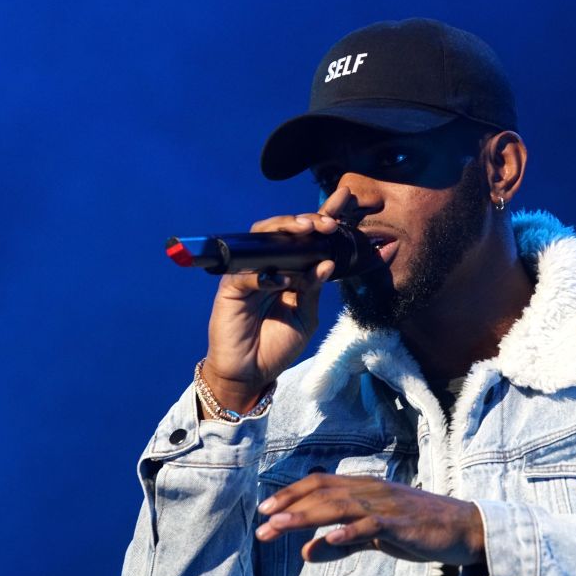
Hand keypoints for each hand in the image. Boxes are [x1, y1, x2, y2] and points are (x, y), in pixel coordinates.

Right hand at [202, 187, 353, 411]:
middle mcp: (268, 267)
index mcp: (290, 271)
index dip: (323, 218)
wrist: (251, 374)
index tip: (344, 201)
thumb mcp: (305, 317)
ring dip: (285, 230)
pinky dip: (267, 274)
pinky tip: (284, 280)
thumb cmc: (276, 345)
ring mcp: (248, 274)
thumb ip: (313, 290)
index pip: (307, 240)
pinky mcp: (230, 288)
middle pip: (283, 232)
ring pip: (262, 240)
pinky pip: (247, 273)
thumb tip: (327, 262)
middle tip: (328, 221)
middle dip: (306, 220)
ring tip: (308, 228)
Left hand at [254, 472, 485, 565]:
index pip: (320, 485)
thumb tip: (306, 552)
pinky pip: (371, 526)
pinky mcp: (401, 524)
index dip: (291, 495)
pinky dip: (348, 532)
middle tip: (262, 525)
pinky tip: (329, 540)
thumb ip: (342, 543)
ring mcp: (386, 505)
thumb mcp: (374, 538)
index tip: (265, 510)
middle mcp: (371, 491)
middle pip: (323, 494)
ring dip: (307, 517)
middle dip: (290, 508)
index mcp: (364, 489)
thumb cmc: (417, 530)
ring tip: (281, 528)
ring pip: (340, 507)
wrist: (464, 528)